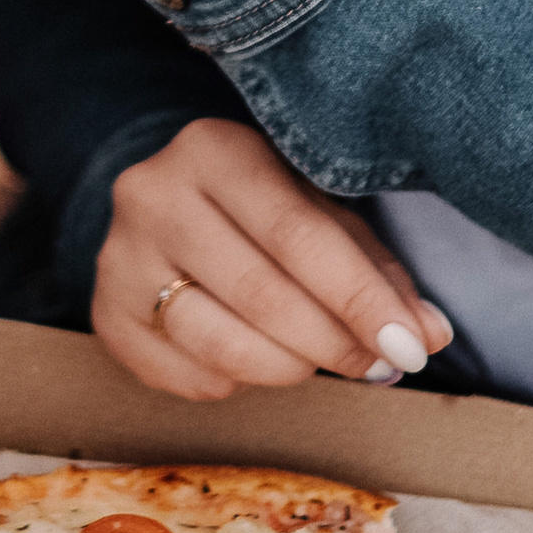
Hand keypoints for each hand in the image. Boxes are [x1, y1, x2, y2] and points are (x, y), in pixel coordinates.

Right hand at [94, 120, 453, 398]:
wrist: (167, 204)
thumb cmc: (265, 209)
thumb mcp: (321, 212)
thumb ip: (376, 270)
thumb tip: (428, 334)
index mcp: (214, 149)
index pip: (298, 235)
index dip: (360, 299)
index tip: (409, 347)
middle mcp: (152, 194)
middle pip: (262, 294)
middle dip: (334, 344)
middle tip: (380, 366)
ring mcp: (120, 256)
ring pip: (222, 345)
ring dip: (290, 369)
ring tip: (316, 360)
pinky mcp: (105, 314)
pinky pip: (186, 377)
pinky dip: (237, 383)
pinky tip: (252, 354)